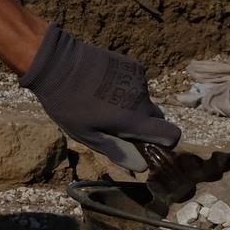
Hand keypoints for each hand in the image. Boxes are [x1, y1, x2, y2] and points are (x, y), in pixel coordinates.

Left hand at [21, 23, 178, 172]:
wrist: (57, 63)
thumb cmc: (67, 104)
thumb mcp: (86, 134)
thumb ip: (115, 149)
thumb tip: (141, 167)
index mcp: (134, 119)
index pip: (172, 134)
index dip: (166, 142)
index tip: (149, 143)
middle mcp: (143, 99)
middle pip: (158, 118)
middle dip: (144, 124)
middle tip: (117, 125)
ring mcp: (140, 79)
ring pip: (144, 100)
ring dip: (132, 104)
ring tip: (102, 101)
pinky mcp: (133, 64)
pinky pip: (137, 83)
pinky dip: (126, 87)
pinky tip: (103, 84)